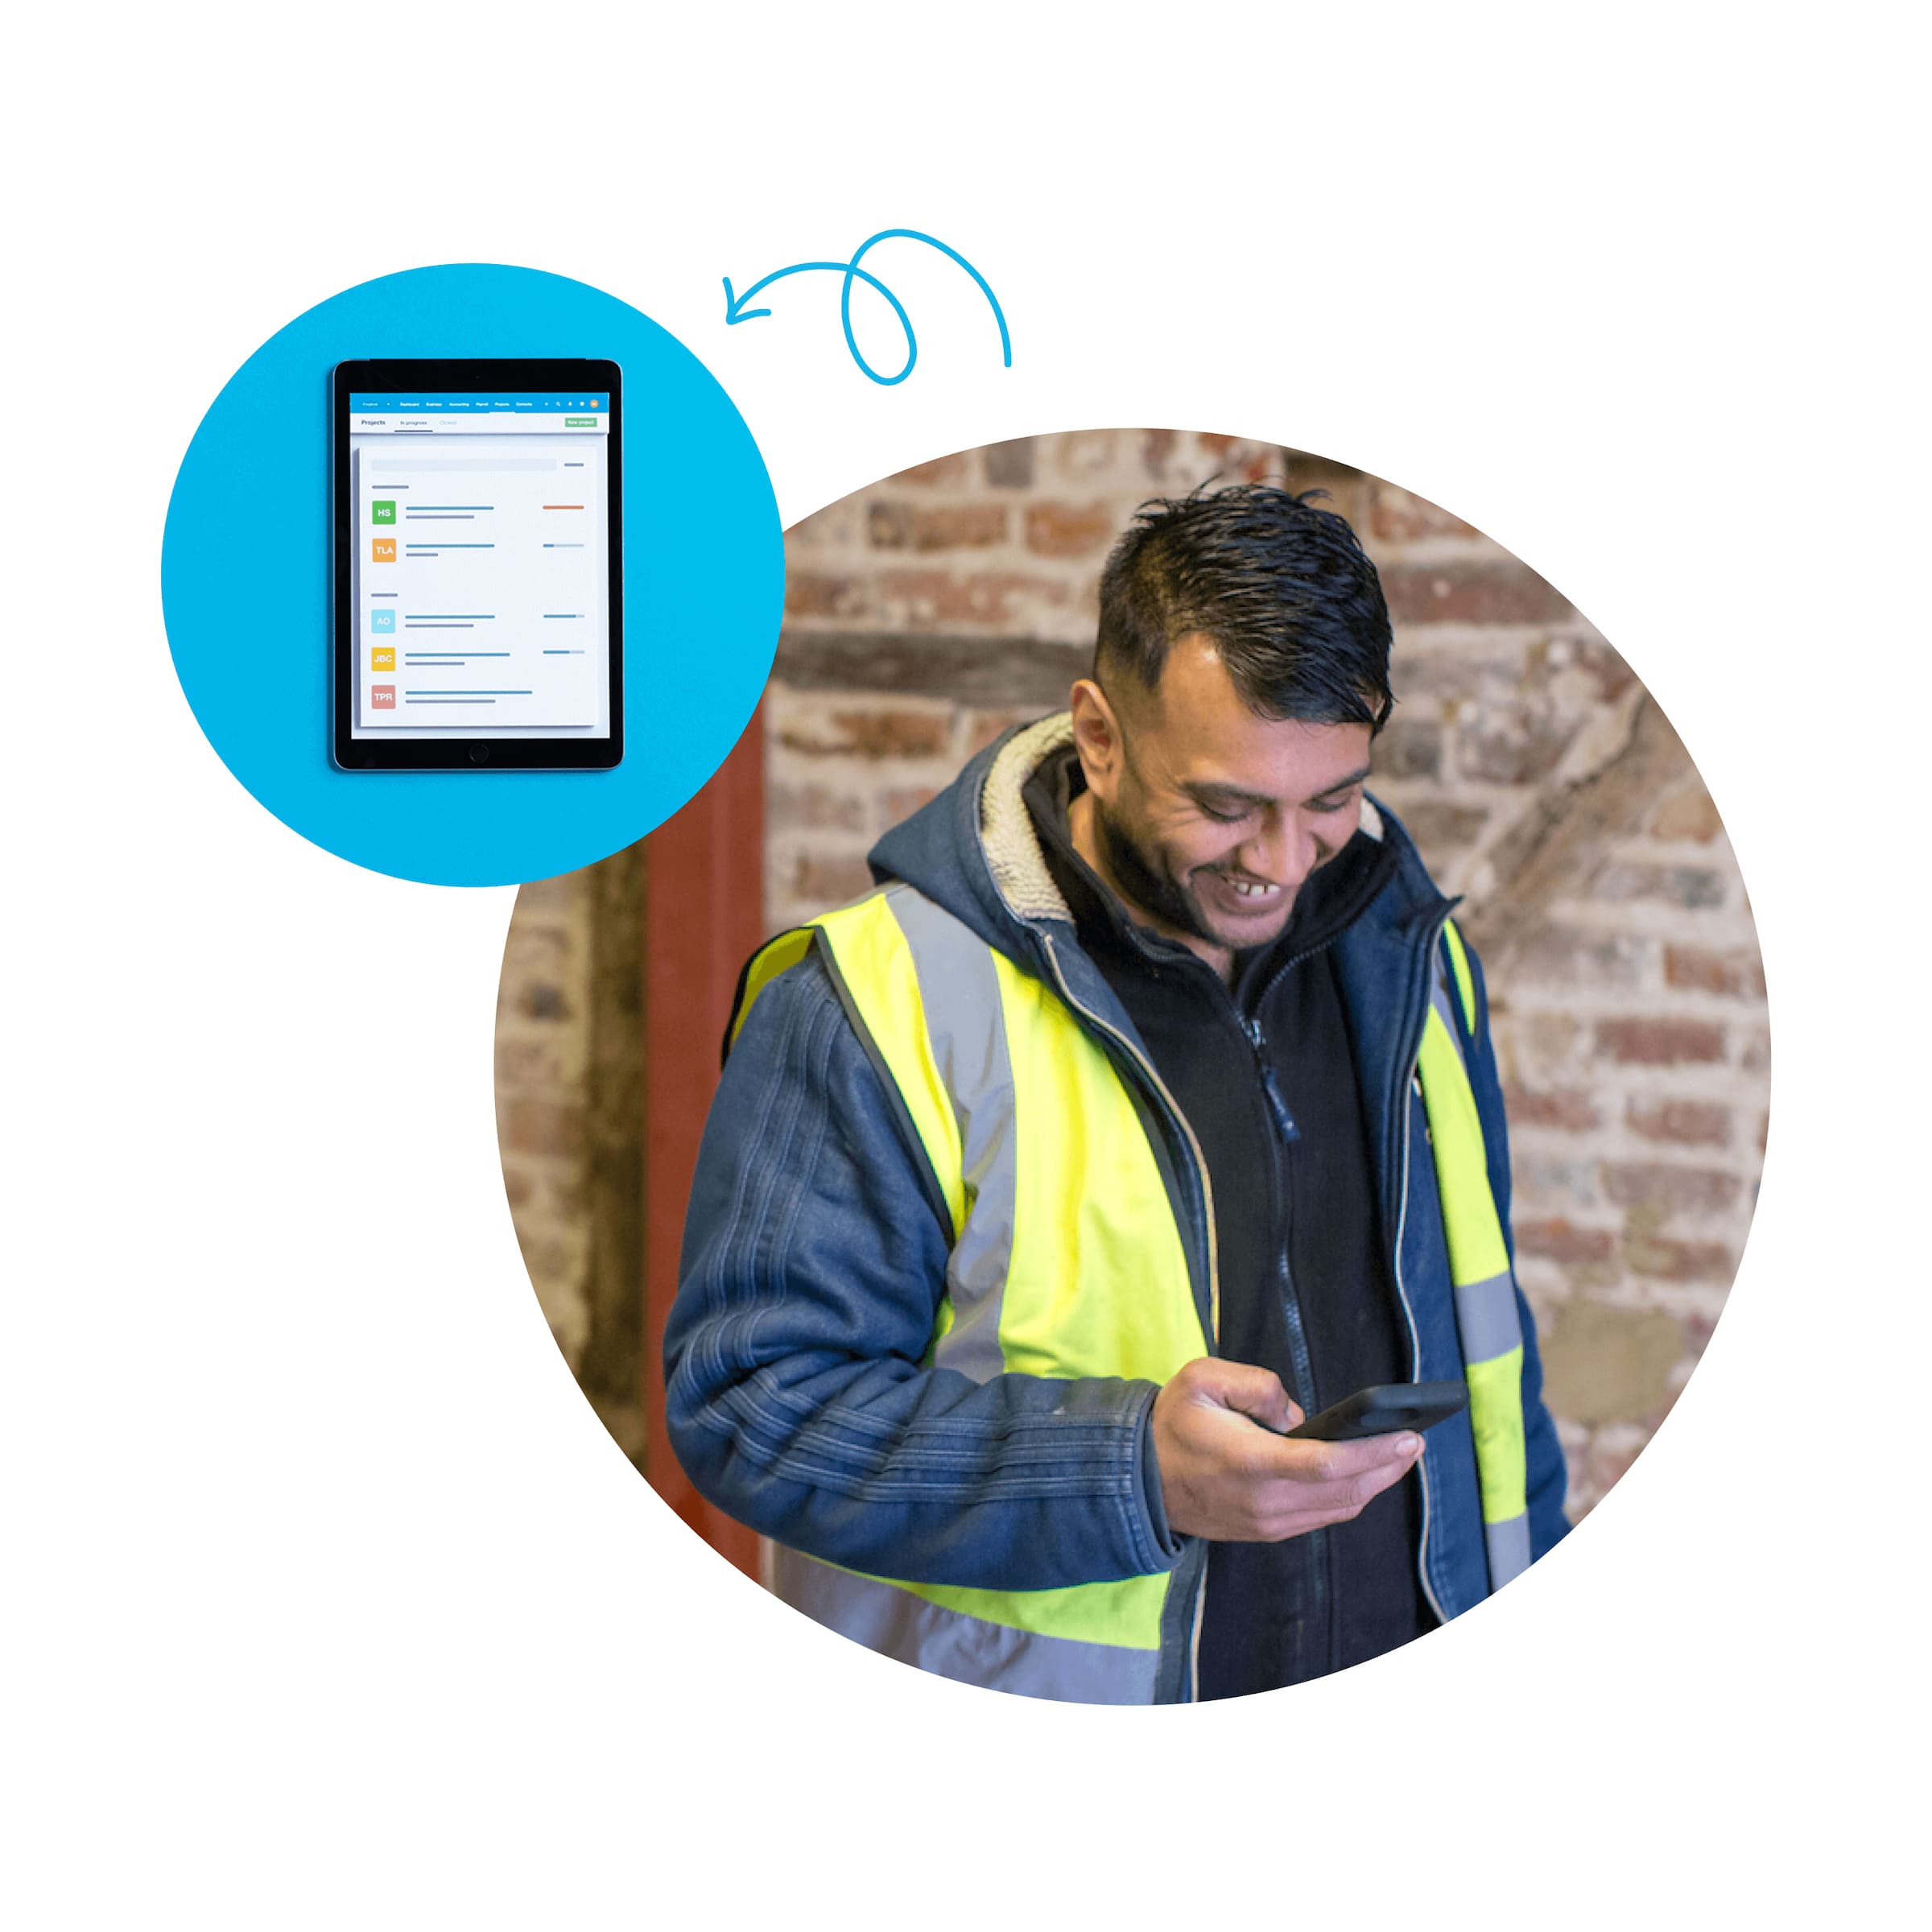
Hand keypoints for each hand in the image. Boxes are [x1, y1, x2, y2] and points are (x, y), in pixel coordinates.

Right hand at [1150, 1357, 1422, 1542]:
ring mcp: (1268, 1522)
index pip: (1328, 1464)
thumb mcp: (1201, 1378)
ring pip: (1340, 1508)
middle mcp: (1266, 1501)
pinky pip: (1322, 1516)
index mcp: (1252, 1462)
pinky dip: (1351, 1496)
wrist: (1140, 1480)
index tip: (1407, 1435)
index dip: (1374, 1452)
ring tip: (1400, 1455)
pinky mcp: (1268, 1530)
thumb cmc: (1172, 1424)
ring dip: (1376, 1483)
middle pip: (1346, 1491)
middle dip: (1387, 1466)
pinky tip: (1366, 1475)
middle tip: (1415, 1441)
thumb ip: (1255, 1383)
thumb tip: (1296, 1413)